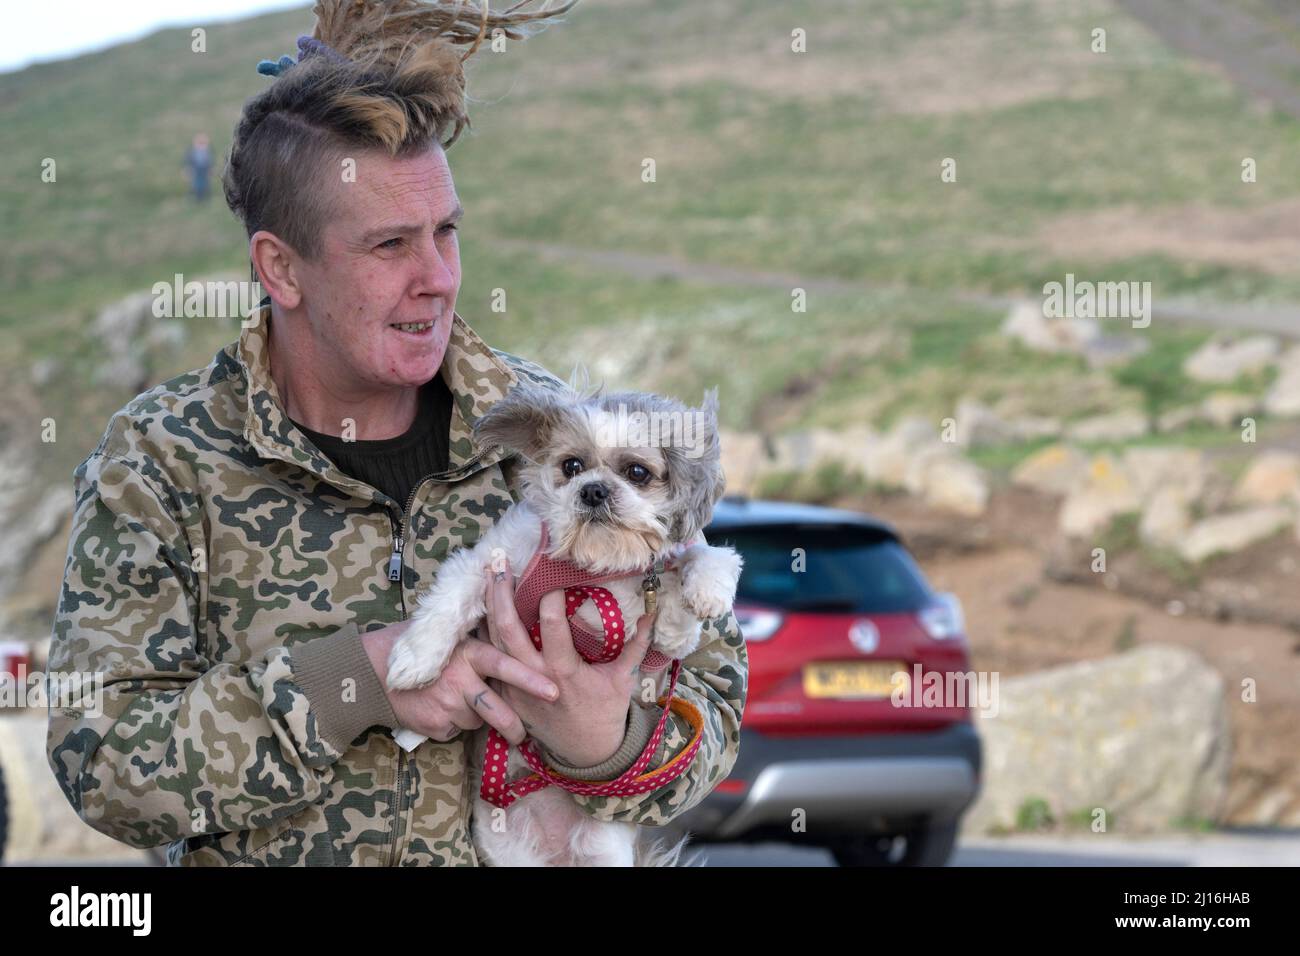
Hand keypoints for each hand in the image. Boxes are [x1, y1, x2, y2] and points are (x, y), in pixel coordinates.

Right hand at [362, 618, 559, 745]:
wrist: (372, 671)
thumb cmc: (417, 646)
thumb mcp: (449, 634)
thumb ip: (478, 633)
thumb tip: (512, 615)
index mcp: (468, 653)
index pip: (504, 666)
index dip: (529, 679)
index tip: (554, 691)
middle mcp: (459, 680)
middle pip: (496, 709)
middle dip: (514, 725)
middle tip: (524, 735)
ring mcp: (446, 706)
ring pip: (477, 720)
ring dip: (476, 716)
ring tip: (460, 700)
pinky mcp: (435, 726)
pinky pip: (457, 730)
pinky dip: (454, 724)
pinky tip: (440, 708)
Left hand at [481, 566, 657, 767]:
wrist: (584, 752)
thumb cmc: (605, 712)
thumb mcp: (622, 679)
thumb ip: (635, 645)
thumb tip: (652, 612)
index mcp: (563, 672)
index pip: (551, 628)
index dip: (549, 599)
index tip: (551, 574)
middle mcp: (534, 677)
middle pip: (508, 628)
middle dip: (503, 592)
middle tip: (501, 560)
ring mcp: (514, 685)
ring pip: (493, 639)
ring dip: (490, 604)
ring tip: (489, 572)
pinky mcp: (505, 692)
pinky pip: (490, 657)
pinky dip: (485, 630)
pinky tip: (484, 606)